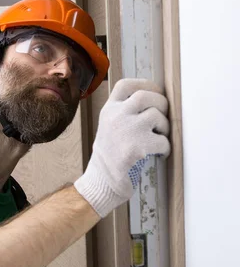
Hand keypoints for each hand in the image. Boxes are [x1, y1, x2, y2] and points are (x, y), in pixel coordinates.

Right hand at [74, 78, 169, 217]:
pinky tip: (160, 154)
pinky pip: (162, 140)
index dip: (145, 84)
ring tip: (161, 137)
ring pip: (157, 116)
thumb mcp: (109, 127)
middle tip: (163, 119)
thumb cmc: (110, 157)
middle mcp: (115, 116)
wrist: (101, 182)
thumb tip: (154, 102)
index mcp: (108, 110)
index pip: (126, 85)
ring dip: (165, 127)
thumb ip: (124, 113)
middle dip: (161, 104)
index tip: (156, 92)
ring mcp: (125, 130)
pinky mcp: (136, 147)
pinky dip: (166, 148)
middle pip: (146, 96)